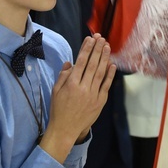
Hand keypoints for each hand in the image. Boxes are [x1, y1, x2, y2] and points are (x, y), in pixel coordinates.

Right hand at [40, 34, 115, 162]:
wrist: (66, 129)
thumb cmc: (58, 109)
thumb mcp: (56, 91)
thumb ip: (63, 76)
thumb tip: (70, 62)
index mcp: (71, 84)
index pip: (80, 62)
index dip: (86, 49)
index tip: (90, 39)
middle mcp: (83, 88)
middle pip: (92, 65)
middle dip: (97, 50)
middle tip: (101, 38)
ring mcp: (93, 95)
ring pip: (100, 73)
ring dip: (104, 59)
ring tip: (107, 47)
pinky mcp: (100, 102)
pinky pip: (106, 86)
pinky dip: (109, 75)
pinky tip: (112, 65)